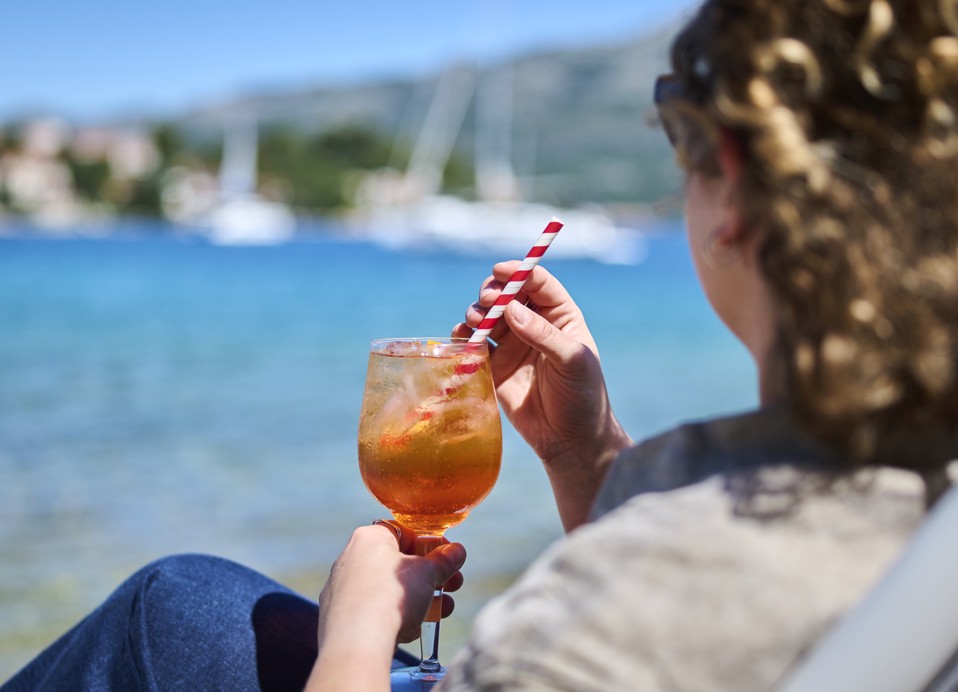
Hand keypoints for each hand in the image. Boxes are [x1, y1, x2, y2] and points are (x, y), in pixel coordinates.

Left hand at [307, 523, 465, 690]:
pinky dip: (396, 616)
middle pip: (398, 563)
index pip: (405, 532)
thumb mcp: (428, 572)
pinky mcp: (340, 616)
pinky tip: (414, 628)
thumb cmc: (391, 596)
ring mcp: (343, 588)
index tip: (448, 558)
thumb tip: (457, 552)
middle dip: (430, 576)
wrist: (357, 641)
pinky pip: (374, 610)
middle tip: (451, 585)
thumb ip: (444, 560)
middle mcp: (351, 558)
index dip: (431, 545)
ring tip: (442, 610)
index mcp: (370, 537)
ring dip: (420, 598)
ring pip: (389, 589)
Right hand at [453, 262, 631, 529]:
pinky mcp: (495, 368)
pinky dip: (464, 337)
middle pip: (507, 294)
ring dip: (476, 313)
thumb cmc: (582, 397)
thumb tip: (510, 309)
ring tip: (475, 323)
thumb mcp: (572, 361)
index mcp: (560, 317)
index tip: (501, 272)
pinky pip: (474, 345)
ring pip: (487, 316)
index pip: (538, 284)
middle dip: (493, 292)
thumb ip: (542, 334)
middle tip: (487, 301)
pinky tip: (462, 339)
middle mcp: (534, 326)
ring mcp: (513, 346)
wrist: (569, 441)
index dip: (519, 273)